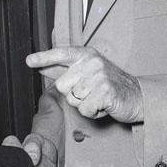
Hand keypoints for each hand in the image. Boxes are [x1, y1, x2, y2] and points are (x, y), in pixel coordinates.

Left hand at [26, 47, 142, 122]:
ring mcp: (100, 76)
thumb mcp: (87, 71)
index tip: (29, 61)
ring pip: (73, 99)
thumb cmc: (108, 84)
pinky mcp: (106, 92)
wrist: (137, 96)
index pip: (61, 54)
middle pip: (62, 85)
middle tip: (90, 92)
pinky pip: (84, 109)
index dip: (44, 58)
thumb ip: (63, 69)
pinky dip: (92, 112)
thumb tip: (40, 67)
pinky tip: (102, 105)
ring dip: (83, 104)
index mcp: (86, 55)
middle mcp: (92, 62)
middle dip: (72, 94)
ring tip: (97, 98)